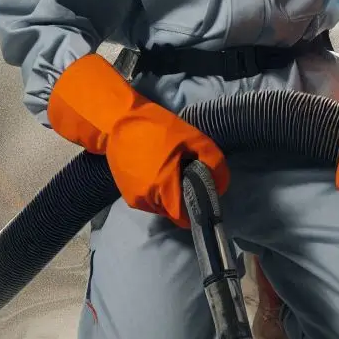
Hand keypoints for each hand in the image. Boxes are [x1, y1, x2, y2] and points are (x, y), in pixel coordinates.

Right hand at [105, 100, 229, 226]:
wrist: (118, 119)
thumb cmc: (158, 127)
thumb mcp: (194, 138)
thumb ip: (214, 164)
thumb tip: (220, 186)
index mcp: (164, 190)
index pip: (185, 219)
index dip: (197, 208)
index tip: (201, 190)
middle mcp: (147, 201)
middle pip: (174, 211)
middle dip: (183, 196)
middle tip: (185, 172)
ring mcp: (134, 199)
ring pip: (161, 206)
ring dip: (169, 193)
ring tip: (168, 168)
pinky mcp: (126, 193)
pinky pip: (149, 199)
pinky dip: (156, 189)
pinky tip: (155, 169)